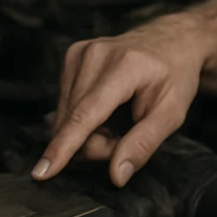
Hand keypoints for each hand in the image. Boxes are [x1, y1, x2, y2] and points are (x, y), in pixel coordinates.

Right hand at [33, 15, 209, 186]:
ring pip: (66, 118)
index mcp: (124, 66)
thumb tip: (116, 176)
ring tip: (118, 119)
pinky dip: (83, 119)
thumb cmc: (175, 77)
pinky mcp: (70, 56)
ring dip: (89, 132)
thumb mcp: (172, 114)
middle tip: (126, 137)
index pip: (86, 114)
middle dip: (98, 143)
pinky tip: (105, 109)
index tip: (41, 172)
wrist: (170, 40)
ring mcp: (79, 53)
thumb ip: (144, 144)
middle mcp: (95, 55)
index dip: (64, 146)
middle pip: (75, 123)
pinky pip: (65, 107)